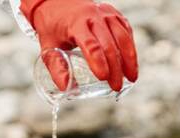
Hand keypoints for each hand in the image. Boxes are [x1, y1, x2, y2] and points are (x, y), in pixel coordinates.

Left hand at [21, 0, 137, 90]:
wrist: (56, 2)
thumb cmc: (52, 26)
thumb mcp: (48, 47)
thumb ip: (57, 68)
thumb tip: (66, 87)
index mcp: (76, 23)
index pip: (90, 44)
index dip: (99, 62)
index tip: (104, 78)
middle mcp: (93, 16)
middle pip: (109, 43)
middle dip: (115, 67)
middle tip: (116, 86)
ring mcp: (106, 14)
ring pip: (123, 36)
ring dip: (129, 59)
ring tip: (131, 78)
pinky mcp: (114, 15)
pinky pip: (126, 31)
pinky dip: (130, 48)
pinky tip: (130, 63)